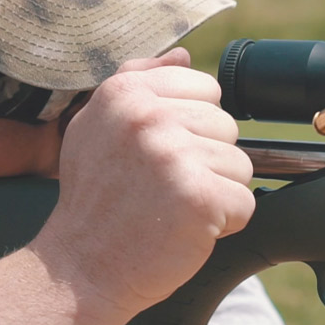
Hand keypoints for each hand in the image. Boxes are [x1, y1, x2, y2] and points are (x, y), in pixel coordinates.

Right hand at [31, 48, 254, 311]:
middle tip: (162, 190)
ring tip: (172, 209)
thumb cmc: (94, 202)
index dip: (194, 129)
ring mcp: (174, 155)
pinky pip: (245, 203)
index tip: (161, 157)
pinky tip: (185, 229)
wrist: (80, 269)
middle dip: (206, 163)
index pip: (206, 88)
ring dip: (215, 194)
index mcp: (126, 93)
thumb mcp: (95, 128)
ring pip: (240, 165)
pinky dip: (224, 224)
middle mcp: (149, 117)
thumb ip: (138, 82)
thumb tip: (184, 54)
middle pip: (227, 127)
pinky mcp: (199, 196)